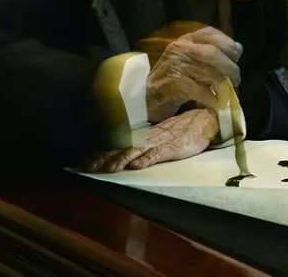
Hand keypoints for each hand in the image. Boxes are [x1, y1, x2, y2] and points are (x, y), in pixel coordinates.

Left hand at [84, 108, 218, 172]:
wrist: (203, 119)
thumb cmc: (182, 129)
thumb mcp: (160, 136)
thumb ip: (144, 144)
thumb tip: (126, 156)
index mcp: (144, 136)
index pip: (118, 145)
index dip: (101, 154)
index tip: (84, 163)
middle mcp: (147, 137)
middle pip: (122, 148)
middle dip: (104, 158)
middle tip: (86, 168)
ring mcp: (160, 142)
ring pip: (136, 151)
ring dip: (122, 160)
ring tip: (109, 169)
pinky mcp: (173, 147)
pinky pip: (158, 153)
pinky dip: (147, 159)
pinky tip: (137, 166)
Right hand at [147, 26, 241, 122]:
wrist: (147, 96)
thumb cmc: (176, 78)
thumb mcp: (193, 60)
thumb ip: (213, 52)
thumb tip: (238, 48)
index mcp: (186, 39)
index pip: (211, 34)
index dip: (228, 44)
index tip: (236, 56)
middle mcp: (180, 48)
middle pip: (212, 53)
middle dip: (229, 67)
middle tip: (236, 79)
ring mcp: (175, 65)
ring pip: (208, 72)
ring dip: (223, 85)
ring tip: (227, 92)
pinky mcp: (172, 83)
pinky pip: (199, 90)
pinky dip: (211, 98)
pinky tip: (217, 103)